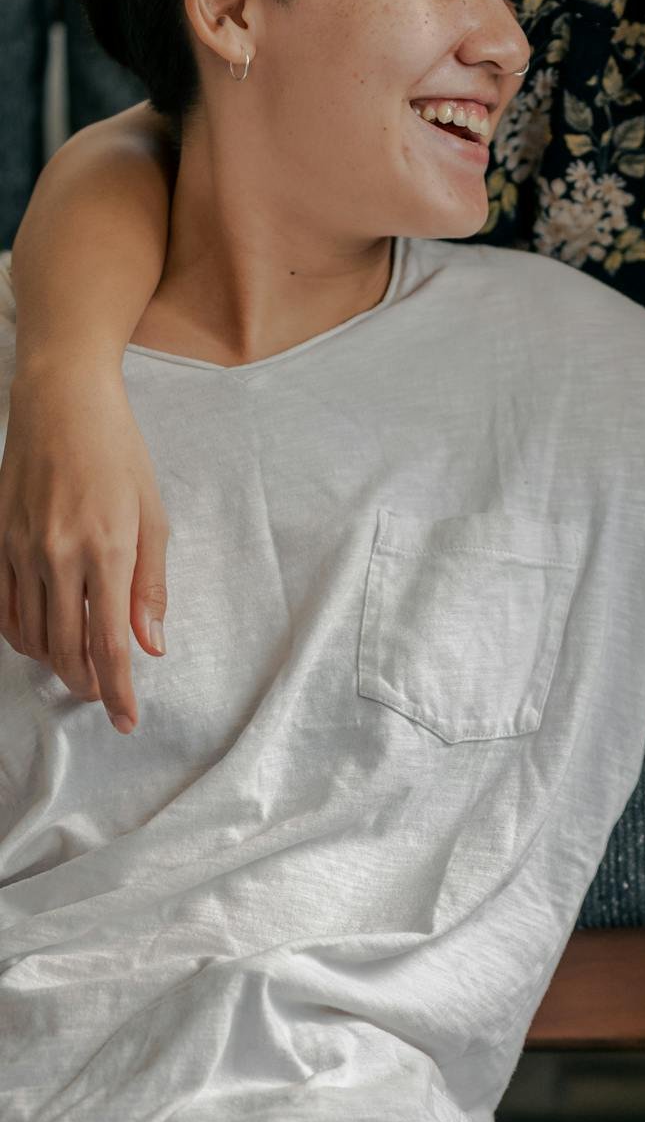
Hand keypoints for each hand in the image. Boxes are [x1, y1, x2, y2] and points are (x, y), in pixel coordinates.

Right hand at [0, 364, 167, 730]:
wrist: (62, 401)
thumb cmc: (117, 452)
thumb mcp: (152, 514)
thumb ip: (150, 585)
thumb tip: (149, 645)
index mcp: (107, 549)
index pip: (109, 643)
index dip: (118, 690)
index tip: (127, 720)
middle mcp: (58, 555)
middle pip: (67, 650)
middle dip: (88, 684)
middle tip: (105, 694)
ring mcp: (21, 550)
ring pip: (31, 636)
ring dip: (56, 663)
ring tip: (80, 667)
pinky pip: (4, 610)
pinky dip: (23, 636)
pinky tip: (42, 638)